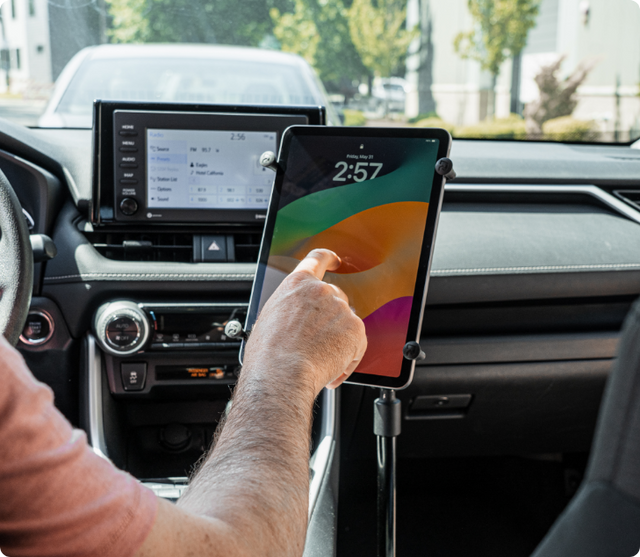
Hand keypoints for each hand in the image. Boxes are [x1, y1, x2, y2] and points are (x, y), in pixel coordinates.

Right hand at [242, 249, 366, 395]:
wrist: (282, 373)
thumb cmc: (269, 352)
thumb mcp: (270, 318)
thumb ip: (290, 307)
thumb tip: (295, 316)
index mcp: (297, 283)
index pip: (318, 259)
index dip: (329, 259)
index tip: (335, 261)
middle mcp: (322, 291)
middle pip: (335, 297)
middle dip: (330, 318)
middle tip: (316, 340)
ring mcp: (341, 309)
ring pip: (345, 322)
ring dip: (337, 340)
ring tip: (318, 361)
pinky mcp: (356, 329)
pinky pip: (357, 344)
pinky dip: (347, 359)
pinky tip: (330, 370)